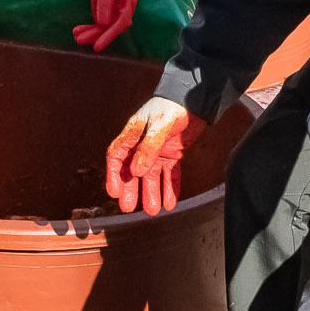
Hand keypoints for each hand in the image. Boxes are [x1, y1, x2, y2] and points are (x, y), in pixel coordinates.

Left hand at [73, 0, 165, 52]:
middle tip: (79, 40)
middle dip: (96, 36)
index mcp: (128, 3)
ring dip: (91, 33)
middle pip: (111, 28)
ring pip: (105, 28)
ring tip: (76, 36)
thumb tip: (103, 24)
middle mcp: (124, 12)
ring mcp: (116, 14)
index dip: (109, 35)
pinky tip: (77, 31)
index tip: (97, 46)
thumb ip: (106, 3)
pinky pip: (100, 24)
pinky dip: (89, 28)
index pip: (120, 23)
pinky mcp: (108, 14)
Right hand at [104, 98, 202, 214]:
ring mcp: (158, 150)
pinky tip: (170, 202)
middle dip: (131, 189)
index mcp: (133, 134)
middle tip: (129, 208)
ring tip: (154, 210)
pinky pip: (170, 174)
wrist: (195, 100)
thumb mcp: (159, 127)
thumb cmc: (172, 107)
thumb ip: (148, 149)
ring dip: (152, 192)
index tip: (114, 192)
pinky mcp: (174, 153)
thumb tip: (136, 173)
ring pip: (151, 175)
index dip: (114, 175)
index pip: (117, 157)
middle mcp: (143, 144)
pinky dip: (170, 187)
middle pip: (133, 171)